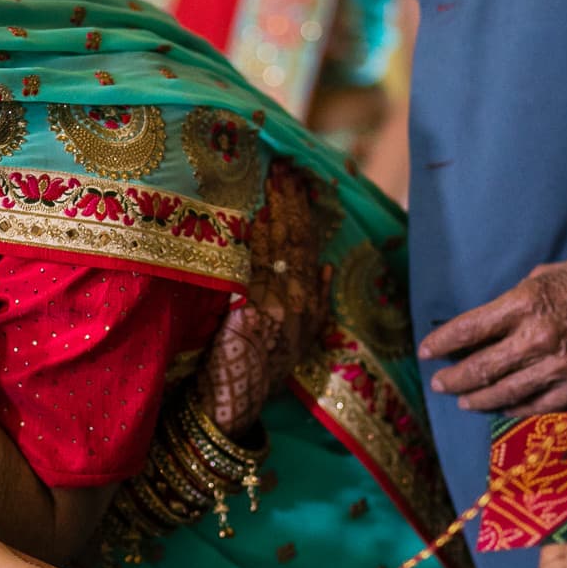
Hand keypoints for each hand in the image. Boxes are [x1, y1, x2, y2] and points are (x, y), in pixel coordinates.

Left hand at [197, 161, 329, 435]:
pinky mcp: (253, 309)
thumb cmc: (262, 369)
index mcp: (310, 304)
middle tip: (284, 166)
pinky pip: (258, 263)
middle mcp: (298, 300)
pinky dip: (260, 236)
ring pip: (279, 246)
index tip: (300, 182)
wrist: (236, 401)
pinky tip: (258, 212)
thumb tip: (330, 267)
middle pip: (297, 239)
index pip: (310, 247)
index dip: (306, 213)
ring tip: (272, 177)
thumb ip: (318, 302)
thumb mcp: (301, 339)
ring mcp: (276, 303)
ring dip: (276, 209)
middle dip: (291, 200)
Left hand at [419, 259, 566, 417]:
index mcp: (527, 304)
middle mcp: (539, 339)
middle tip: (439, 382)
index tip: (427, 350)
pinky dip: (514, 409)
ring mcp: (561, 368)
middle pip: (482, 368)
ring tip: (462, 399)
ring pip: (506, 393)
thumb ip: (511, 303)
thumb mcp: (544, 277)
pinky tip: (500, 407)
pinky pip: (538, 406)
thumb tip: (483, 324)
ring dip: (478, 399)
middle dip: (454, 377)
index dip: (442, 342)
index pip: (469, 329)